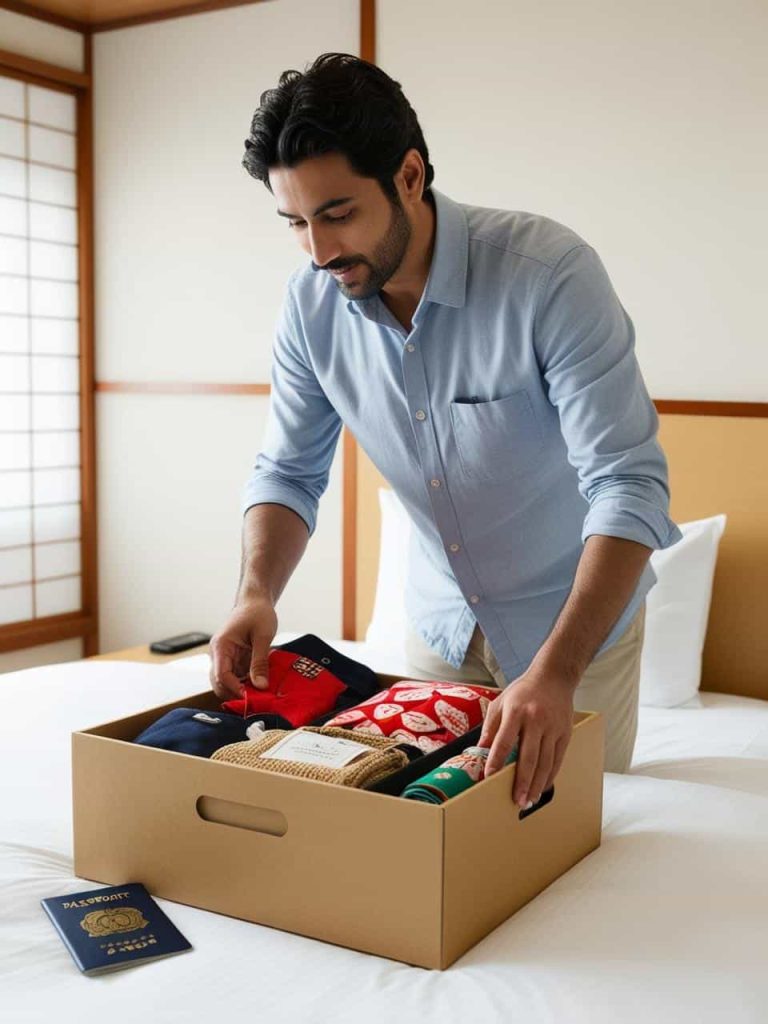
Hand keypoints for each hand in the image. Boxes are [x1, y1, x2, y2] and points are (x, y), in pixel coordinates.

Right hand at [209, 598, 277, 699]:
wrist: (255, 601)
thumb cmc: (258, 613)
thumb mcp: (263, 636)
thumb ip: (260, 662)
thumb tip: (260, 686)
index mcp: (221, 646)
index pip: (221, 675)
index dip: (235, 689)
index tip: (251, 697)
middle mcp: (218, 654)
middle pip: (219, 683)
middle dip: (235, 693)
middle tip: (256, 700)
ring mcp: (224, 658)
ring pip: (226, 683)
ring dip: (241, 690)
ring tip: (260, 694)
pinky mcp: (232, 660)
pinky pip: (235, 677)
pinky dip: (245, 684)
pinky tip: (259, 685)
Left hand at [478, 669, 573, 807]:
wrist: (553, 677)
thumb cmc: (523, 691)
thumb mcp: (500, 703)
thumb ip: (490, 727)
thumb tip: (480, 751)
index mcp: (516, 712)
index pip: (504, 741)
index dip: (496, 760)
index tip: (489, 777)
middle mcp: (536, 720)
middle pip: (529, 757)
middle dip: (522, 782)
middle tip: (517, 801)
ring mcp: (553, 727)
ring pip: (546, 762)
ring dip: (538, 784)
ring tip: (530, 801)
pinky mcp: (565, 733)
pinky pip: (558, 759)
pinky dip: (550, 775)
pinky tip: (543, 787)